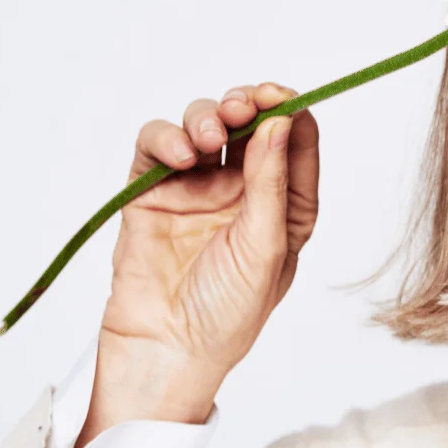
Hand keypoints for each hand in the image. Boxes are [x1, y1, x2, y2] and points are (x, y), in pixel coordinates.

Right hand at [72, 82, 319, 447]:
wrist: (166, 352)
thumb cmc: (229, 313)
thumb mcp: (266, 247)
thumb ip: (272, 183)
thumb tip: (282, 122)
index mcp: (285, 202)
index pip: (295, 139)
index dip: (289, 109)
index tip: (280, 95)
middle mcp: (244, 188)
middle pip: (248, 122)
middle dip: (246, 104)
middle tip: (241, 107)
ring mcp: (196, 187)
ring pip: (203, 124)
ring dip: (206, 117)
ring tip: (208, 140)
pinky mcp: (152, 192)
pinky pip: (157, 146)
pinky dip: (166, 138)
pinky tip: (179, 156)